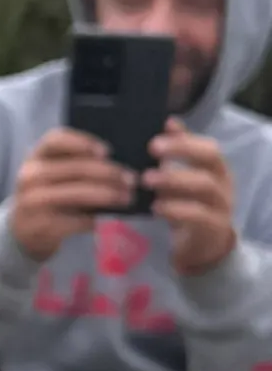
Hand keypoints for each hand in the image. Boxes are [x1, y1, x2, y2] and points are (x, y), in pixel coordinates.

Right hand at [9, 127, 135, 260]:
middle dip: (110, 173)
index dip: (83, 142)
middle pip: (77, 168)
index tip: (107, 152)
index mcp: (35, 156)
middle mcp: (30, 177)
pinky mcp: (41, 226)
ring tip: (126, 198)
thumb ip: (74, 163)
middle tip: (131, 179)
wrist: (20, 231)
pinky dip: (95, 219)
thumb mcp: (51, 173)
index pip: (56, 140)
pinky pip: (77, 220)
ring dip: (109, 196)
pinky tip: (103, 218)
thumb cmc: (46, 194)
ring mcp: (33, 202)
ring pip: (80, 194)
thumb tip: (118, 162)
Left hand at [144, 118, 237, 273]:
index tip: (157, 135)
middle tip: (151, 149)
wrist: (203, 247)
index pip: (206, 145)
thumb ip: (176, 155)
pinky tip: (156, 207)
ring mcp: (221, 205)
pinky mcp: (213, 227)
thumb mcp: (181, 180)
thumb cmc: (188, 208)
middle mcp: (223, 182)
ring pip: (205, 186)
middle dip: (181, 151)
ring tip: (146, 179)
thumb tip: (167, 123)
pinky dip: (176, 209)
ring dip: (174, 180)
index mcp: (215, 168)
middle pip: (210, 159)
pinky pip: (198, 215)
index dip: (184, 138)